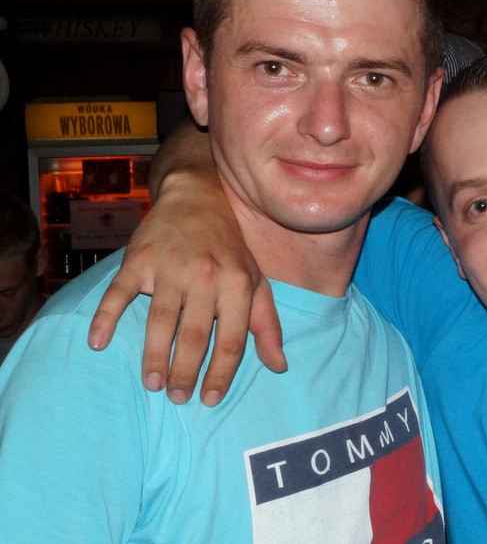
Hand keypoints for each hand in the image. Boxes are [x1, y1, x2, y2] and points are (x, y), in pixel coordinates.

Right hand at [88, 170, 285, 405]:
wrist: (198, 197)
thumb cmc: (230, 248)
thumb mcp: (256, 282)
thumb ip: (267, 324)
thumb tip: (279, 366)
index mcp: (239, 284)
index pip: (231, 339)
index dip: (221, 373)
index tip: (210, 399)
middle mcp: (206, 276)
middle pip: (196, 334)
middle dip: (186, 371)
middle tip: (177, 398)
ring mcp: (171, 267)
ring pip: (161, 320)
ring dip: (154, 356)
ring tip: (153, 384)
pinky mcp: (140, 258)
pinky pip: (119, 291)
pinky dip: (107, 316)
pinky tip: (98, 342)